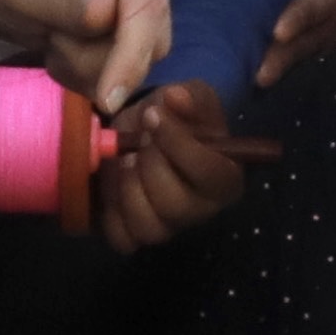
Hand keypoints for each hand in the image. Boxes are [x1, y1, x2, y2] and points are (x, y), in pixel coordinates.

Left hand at [0, 0, 171, 115]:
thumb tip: (108, 12)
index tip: (108, 99)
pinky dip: (92, 69)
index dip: (132, 52)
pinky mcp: (139, 12)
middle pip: (149, 33)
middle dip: (97, 59)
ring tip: (50, 39)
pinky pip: (132, 61)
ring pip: (144, 54)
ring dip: (91, 66)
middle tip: (48, 41)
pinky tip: (62, 45)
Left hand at [94, 81, 270, 252]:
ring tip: (124, 160)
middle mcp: (201, 209)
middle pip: (175, 205)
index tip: (152, 115)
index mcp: (225, 176)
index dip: (178, 144)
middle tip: (138, 141)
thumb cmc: (174, 116)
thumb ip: (188, 96)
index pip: (210, 174)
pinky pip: (122, 238)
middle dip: (149, 167)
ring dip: (128, 189)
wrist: (143, 132)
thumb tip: (175, 97)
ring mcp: (168, 226)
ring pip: (148, 227)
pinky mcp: (136, 235)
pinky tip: (113, 182)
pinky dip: (111, 211)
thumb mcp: (188, 96)